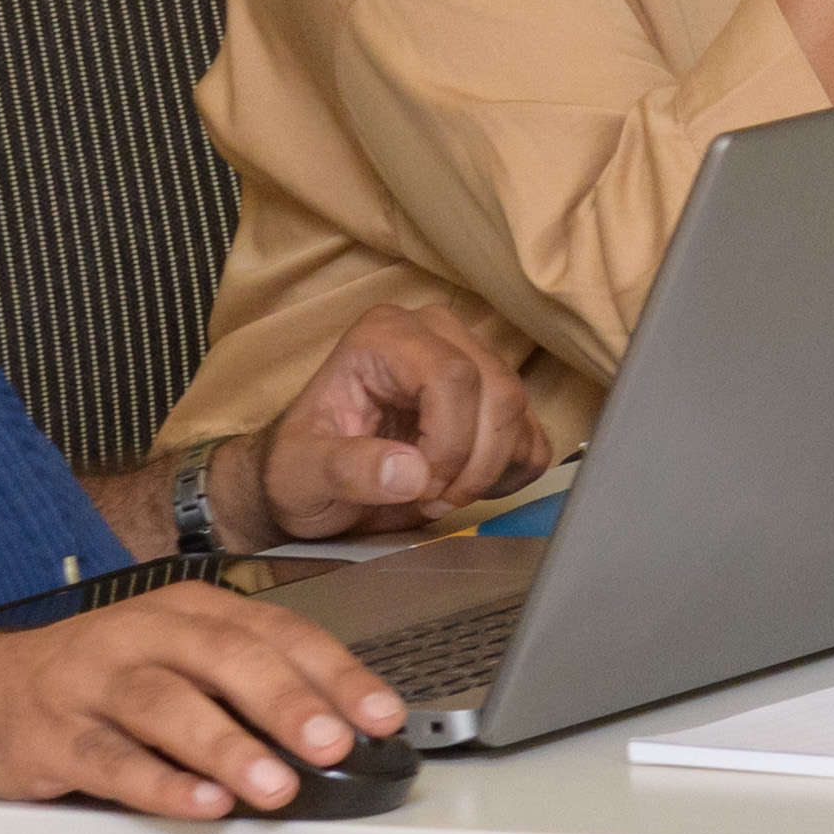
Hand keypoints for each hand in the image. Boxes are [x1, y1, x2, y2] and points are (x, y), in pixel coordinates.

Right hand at [0, 591, 405, 822]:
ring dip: (227, 747)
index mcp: (185, 612)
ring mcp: (88, 682)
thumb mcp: (173, 661)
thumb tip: (341, 728)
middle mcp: (139, 634)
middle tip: (334, 743)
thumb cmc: (92, 682)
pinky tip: (199, 805)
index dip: (335, 673)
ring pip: (165, 705)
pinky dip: (158, 784)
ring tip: (275, 785)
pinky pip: (108, 759)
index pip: (275, 632)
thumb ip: (245, 685)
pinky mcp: (47, 734)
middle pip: (222, 659)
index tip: (383, 714)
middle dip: (286, 702)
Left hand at [247, 306, 539, 538]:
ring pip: (520, 413)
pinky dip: (509, 473)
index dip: (449, 441)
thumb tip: (412, 471)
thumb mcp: (299, 475)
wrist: (313, 484)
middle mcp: (434, 334)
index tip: (421, 488)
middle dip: (473, 463)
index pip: (450, 375)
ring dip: (490, 471)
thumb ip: (346, 469)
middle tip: (431, 500)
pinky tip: (466, 485)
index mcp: (384, 337)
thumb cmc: (300, 470)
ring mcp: (472, 361)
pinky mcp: (495, 399)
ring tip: (440, 496)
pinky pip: (533, 436)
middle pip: (498, 392)